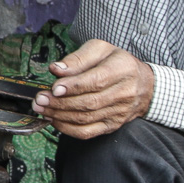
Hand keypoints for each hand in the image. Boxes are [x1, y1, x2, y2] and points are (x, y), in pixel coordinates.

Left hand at [34, 39, 154, 138]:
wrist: (144, 85)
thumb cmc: (117, 63)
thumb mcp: (100, 50)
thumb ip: (78, 58)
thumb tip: (56, 69)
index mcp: (122, 69)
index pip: (97, 81)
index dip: (74, 86)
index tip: (54, 88)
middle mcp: (124, 93)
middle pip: (89, 102)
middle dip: (60, 103)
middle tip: (39, 100)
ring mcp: (119, 112)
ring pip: (86, 118)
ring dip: (59, 115)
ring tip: (41, 108)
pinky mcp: (112, 126)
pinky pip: (88, 132)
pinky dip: (68, 129)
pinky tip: (54, 120)